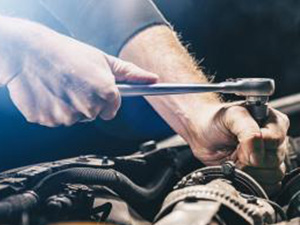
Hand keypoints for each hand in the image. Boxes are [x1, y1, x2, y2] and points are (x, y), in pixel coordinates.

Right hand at [0, 17, 157, 126]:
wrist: (28, 51)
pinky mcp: (47, 120)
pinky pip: (56, 120)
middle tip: (75, 84)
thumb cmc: (68, 53)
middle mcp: (88, 108)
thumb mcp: (103, 59)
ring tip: (60, 86)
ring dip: (69, 107)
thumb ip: (131, 73)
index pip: (113, 109)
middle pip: (94, 114)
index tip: (96, 89)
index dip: (105, 99)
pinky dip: (53, 110)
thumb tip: (153, 79)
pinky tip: (49, 93)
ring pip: (75, 118)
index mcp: (105, 93)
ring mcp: (66, 116)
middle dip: (88, 102)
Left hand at [189, 102, 289, 194]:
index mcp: (273, 123)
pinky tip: (238, 169)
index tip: (238, 143)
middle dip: (250, 160)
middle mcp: (274, 142)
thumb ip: (248, 131)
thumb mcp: (231, 116)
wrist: (201, 132)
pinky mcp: (261, 174)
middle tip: (235, 151)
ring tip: (235, 160)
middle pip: (275, 162)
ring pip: (274, 176)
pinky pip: (268, 186)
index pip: (275, 140)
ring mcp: (268, 159)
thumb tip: (257, 156)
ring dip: (250, 172)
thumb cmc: (215, 120)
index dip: (256, 146)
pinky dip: (251, 182)